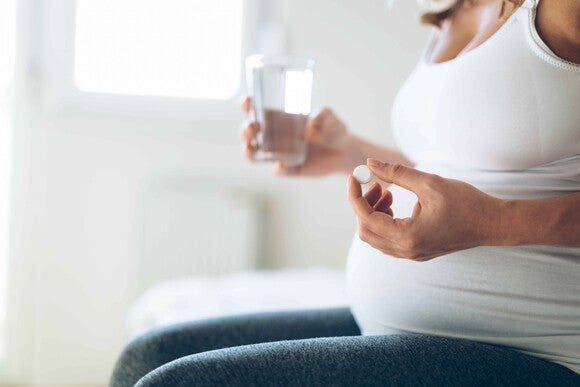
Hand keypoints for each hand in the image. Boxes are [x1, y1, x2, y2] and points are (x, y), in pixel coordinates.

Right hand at [239, 96, 350, 175]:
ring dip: (249, 151)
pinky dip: (278, 169)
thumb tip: (311, 124)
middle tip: (253, 127)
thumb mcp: (332, 117)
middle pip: (249, 132)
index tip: (247, 102)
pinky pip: (279, 170)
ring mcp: (280, 153)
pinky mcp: (290, 169)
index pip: (256, 109)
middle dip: (245, 130)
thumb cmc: (334, 129)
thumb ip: (324, 115)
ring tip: (252, 148)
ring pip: (254, 153)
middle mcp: (275, 135)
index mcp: (280, 117)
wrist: (344, 153)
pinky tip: (282, 166)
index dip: (247, 105)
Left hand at [347, 159, 502, 260]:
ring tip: (388, 193)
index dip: (355, 195)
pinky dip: (384, 221)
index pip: (365, 217)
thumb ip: (396, 173)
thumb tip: (370, 164)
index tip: (354, 177)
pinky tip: (396, 204)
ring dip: (374, 214)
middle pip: (366, 231)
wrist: (493, 224)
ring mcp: (412, 254)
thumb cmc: (466, 203)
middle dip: (363, 206)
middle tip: (374, 184)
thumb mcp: (429, 183)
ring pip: (376, 237)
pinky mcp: (417, 251)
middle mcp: (407, 250)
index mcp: (407, 236)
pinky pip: (388, 240)